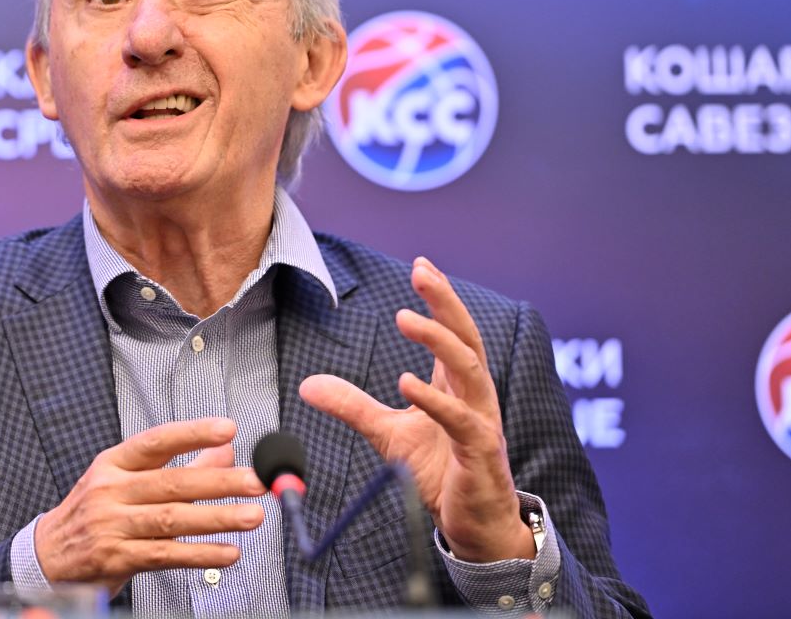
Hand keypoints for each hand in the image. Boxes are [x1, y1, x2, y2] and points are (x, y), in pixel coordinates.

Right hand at [33, 417, 266, 595]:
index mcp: (114, 463)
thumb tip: (225, 450)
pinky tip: (228, 552)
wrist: (47, 554)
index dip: (192, 433)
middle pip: (172, 483)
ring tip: (252, 516)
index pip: (156, 441)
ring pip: (173, 519)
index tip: (227, 429)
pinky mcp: (117, 558)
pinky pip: (166, 554)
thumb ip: (178, 465)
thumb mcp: (125, 479)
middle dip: (220, 482)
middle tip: (256, 481)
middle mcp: (111, 491)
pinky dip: (200, 554)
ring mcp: (112, 525)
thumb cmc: (93, 511)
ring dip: (218, 518)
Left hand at [299, 257, 533, 562]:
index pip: (453, 332)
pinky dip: (434, 399)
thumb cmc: (441, 473)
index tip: (422, 264)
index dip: (440, 298)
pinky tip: (407, 382)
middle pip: (467, 338)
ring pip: (469, 369)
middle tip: (422, 271)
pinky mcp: (479, 453)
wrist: (474, 525)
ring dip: (439, 340)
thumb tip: (309, 384)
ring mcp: (481, 422)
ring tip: (406, 317)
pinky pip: (460, 420)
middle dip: (445, 302)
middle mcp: (474, 397)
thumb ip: (353, 406)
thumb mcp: (388, 434)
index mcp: (457, 386)